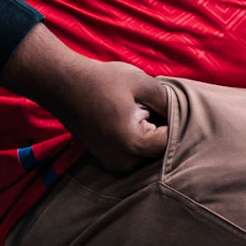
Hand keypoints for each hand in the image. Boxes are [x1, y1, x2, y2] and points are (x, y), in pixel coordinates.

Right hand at [1, 22, 168, 173]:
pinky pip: (132, 155)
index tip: (167, 106)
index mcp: (134, 145)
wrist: (61, 84)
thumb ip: (168, 99)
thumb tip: (183, 112)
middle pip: (160, 153)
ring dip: (149, 136)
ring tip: (137, 111)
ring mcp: (113, 164)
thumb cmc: (101, 80)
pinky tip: (128, 118)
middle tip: (152, 106)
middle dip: (162, 130)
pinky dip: (136, 140)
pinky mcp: (106, 160)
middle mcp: (124, 162)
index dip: (176, 123)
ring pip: (146, 155)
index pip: (172, 142)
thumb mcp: (141, 82)